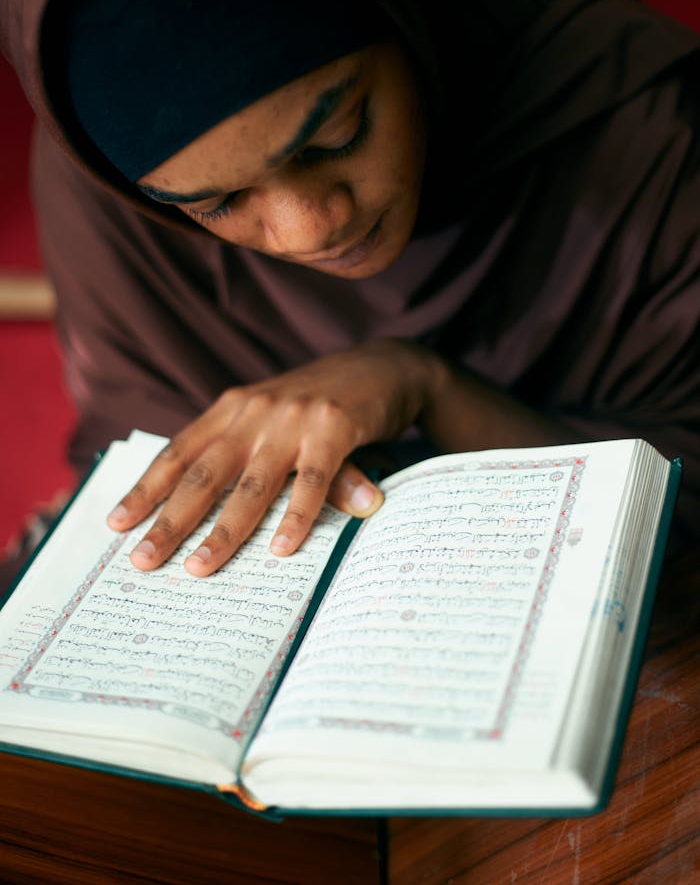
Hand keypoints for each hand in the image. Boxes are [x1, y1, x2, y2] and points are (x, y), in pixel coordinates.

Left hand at [107, 340, 437, 574]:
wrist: (383, 366)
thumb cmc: (321, 401)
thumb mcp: (276, 422)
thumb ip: (251, 462)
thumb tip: (225, 520)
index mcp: (232, 408)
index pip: (179, 453)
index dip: (147, 488)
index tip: (118, 524)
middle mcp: (254, 411)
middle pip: (203, 475)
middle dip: (170, 521)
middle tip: (144, 561)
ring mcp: (293, 419)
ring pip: (251, 485)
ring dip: (224, 531)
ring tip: (201, 567)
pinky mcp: (334, 428)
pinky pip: (311, 481)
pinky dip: (296, 516)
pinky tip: (283, 549)